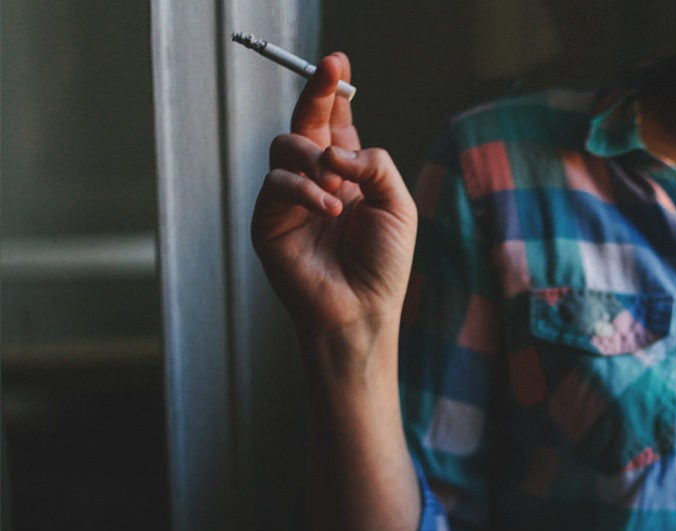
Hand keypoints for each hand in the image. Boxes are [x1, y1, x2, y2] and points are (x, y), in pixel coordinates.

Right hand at [250, 52, 417, 344]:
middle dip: (316, 93)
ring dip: (315, 158)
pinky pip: (277, 183)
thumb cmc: (383, 265)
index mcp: (350, 174)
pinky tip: (330, 208)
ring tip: (340, 191)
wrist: (360, 311)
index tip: (338, 64)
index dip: (335, 92)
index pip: (337, 122)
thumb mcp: (397, 206)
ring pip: (287, 146)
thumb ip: (375, 165)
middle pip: (306, 121)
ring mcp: (290, 199)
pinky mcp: (269, 219)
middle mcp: (317, 180)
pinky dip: (305, 190)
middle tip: (329, 70)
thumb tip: (334, 148)